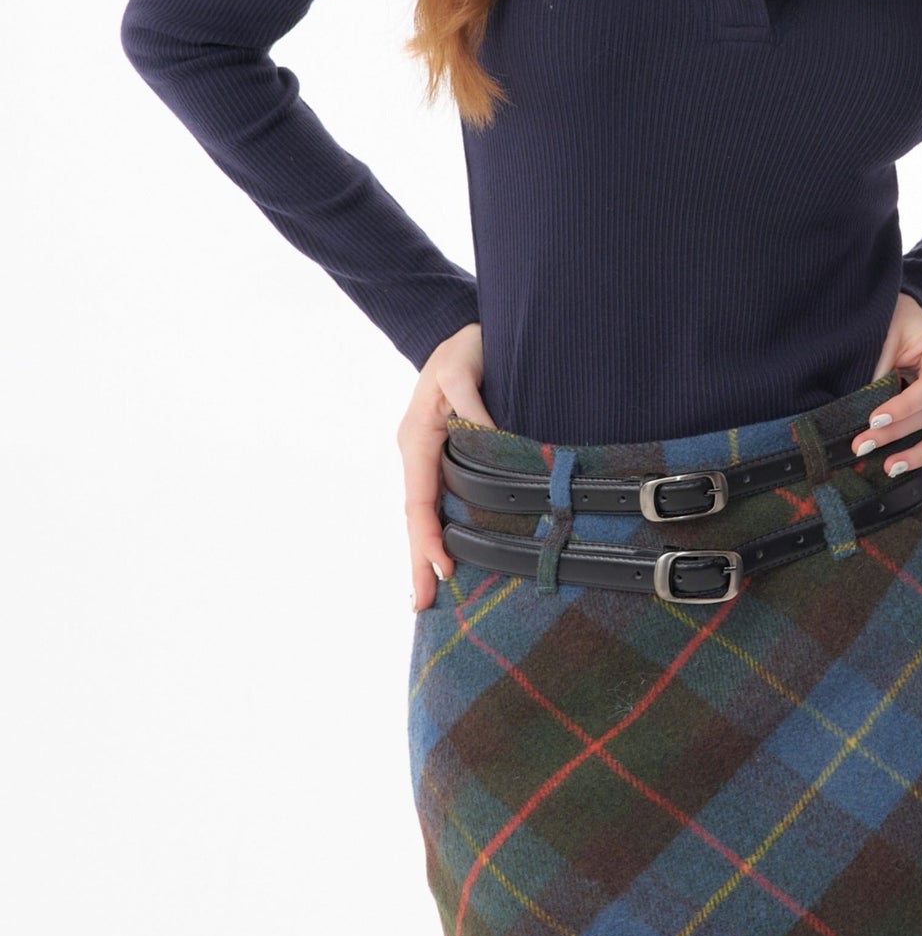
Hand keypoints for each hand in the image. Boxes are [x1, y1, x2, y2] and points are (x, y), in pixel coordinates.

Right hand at [398, 321, 492, 611]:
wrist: (462, 331)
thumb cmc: (465, 347)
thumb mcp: (464, 368)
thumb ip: (472, 403)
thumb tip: (489, 439)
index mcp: (417, 439)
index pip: (419, 499)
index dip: (427, 536)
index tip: (440, 567)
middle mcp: (419, 453)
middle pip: (417, 516)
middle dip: (418, 560)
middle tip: (423, 604)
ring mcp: (431, 456)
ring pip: (427, 512)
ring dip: (427, 551)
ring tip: (432, 593)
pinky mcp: (447, 455)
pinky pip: (441, 499)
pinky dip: (441, 529)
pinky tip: (451, 553)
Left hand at [855, 294, 921, 495]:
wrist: (900, 319)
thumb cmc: (890, 324)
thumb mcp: (883, 340)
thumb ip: (879, 375)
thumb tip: (865, 421)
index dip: (903, 409)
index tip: (872, 421)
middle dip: (897, 433)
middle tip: (861, 446)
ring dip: (919, 455)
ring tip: (890, 469)